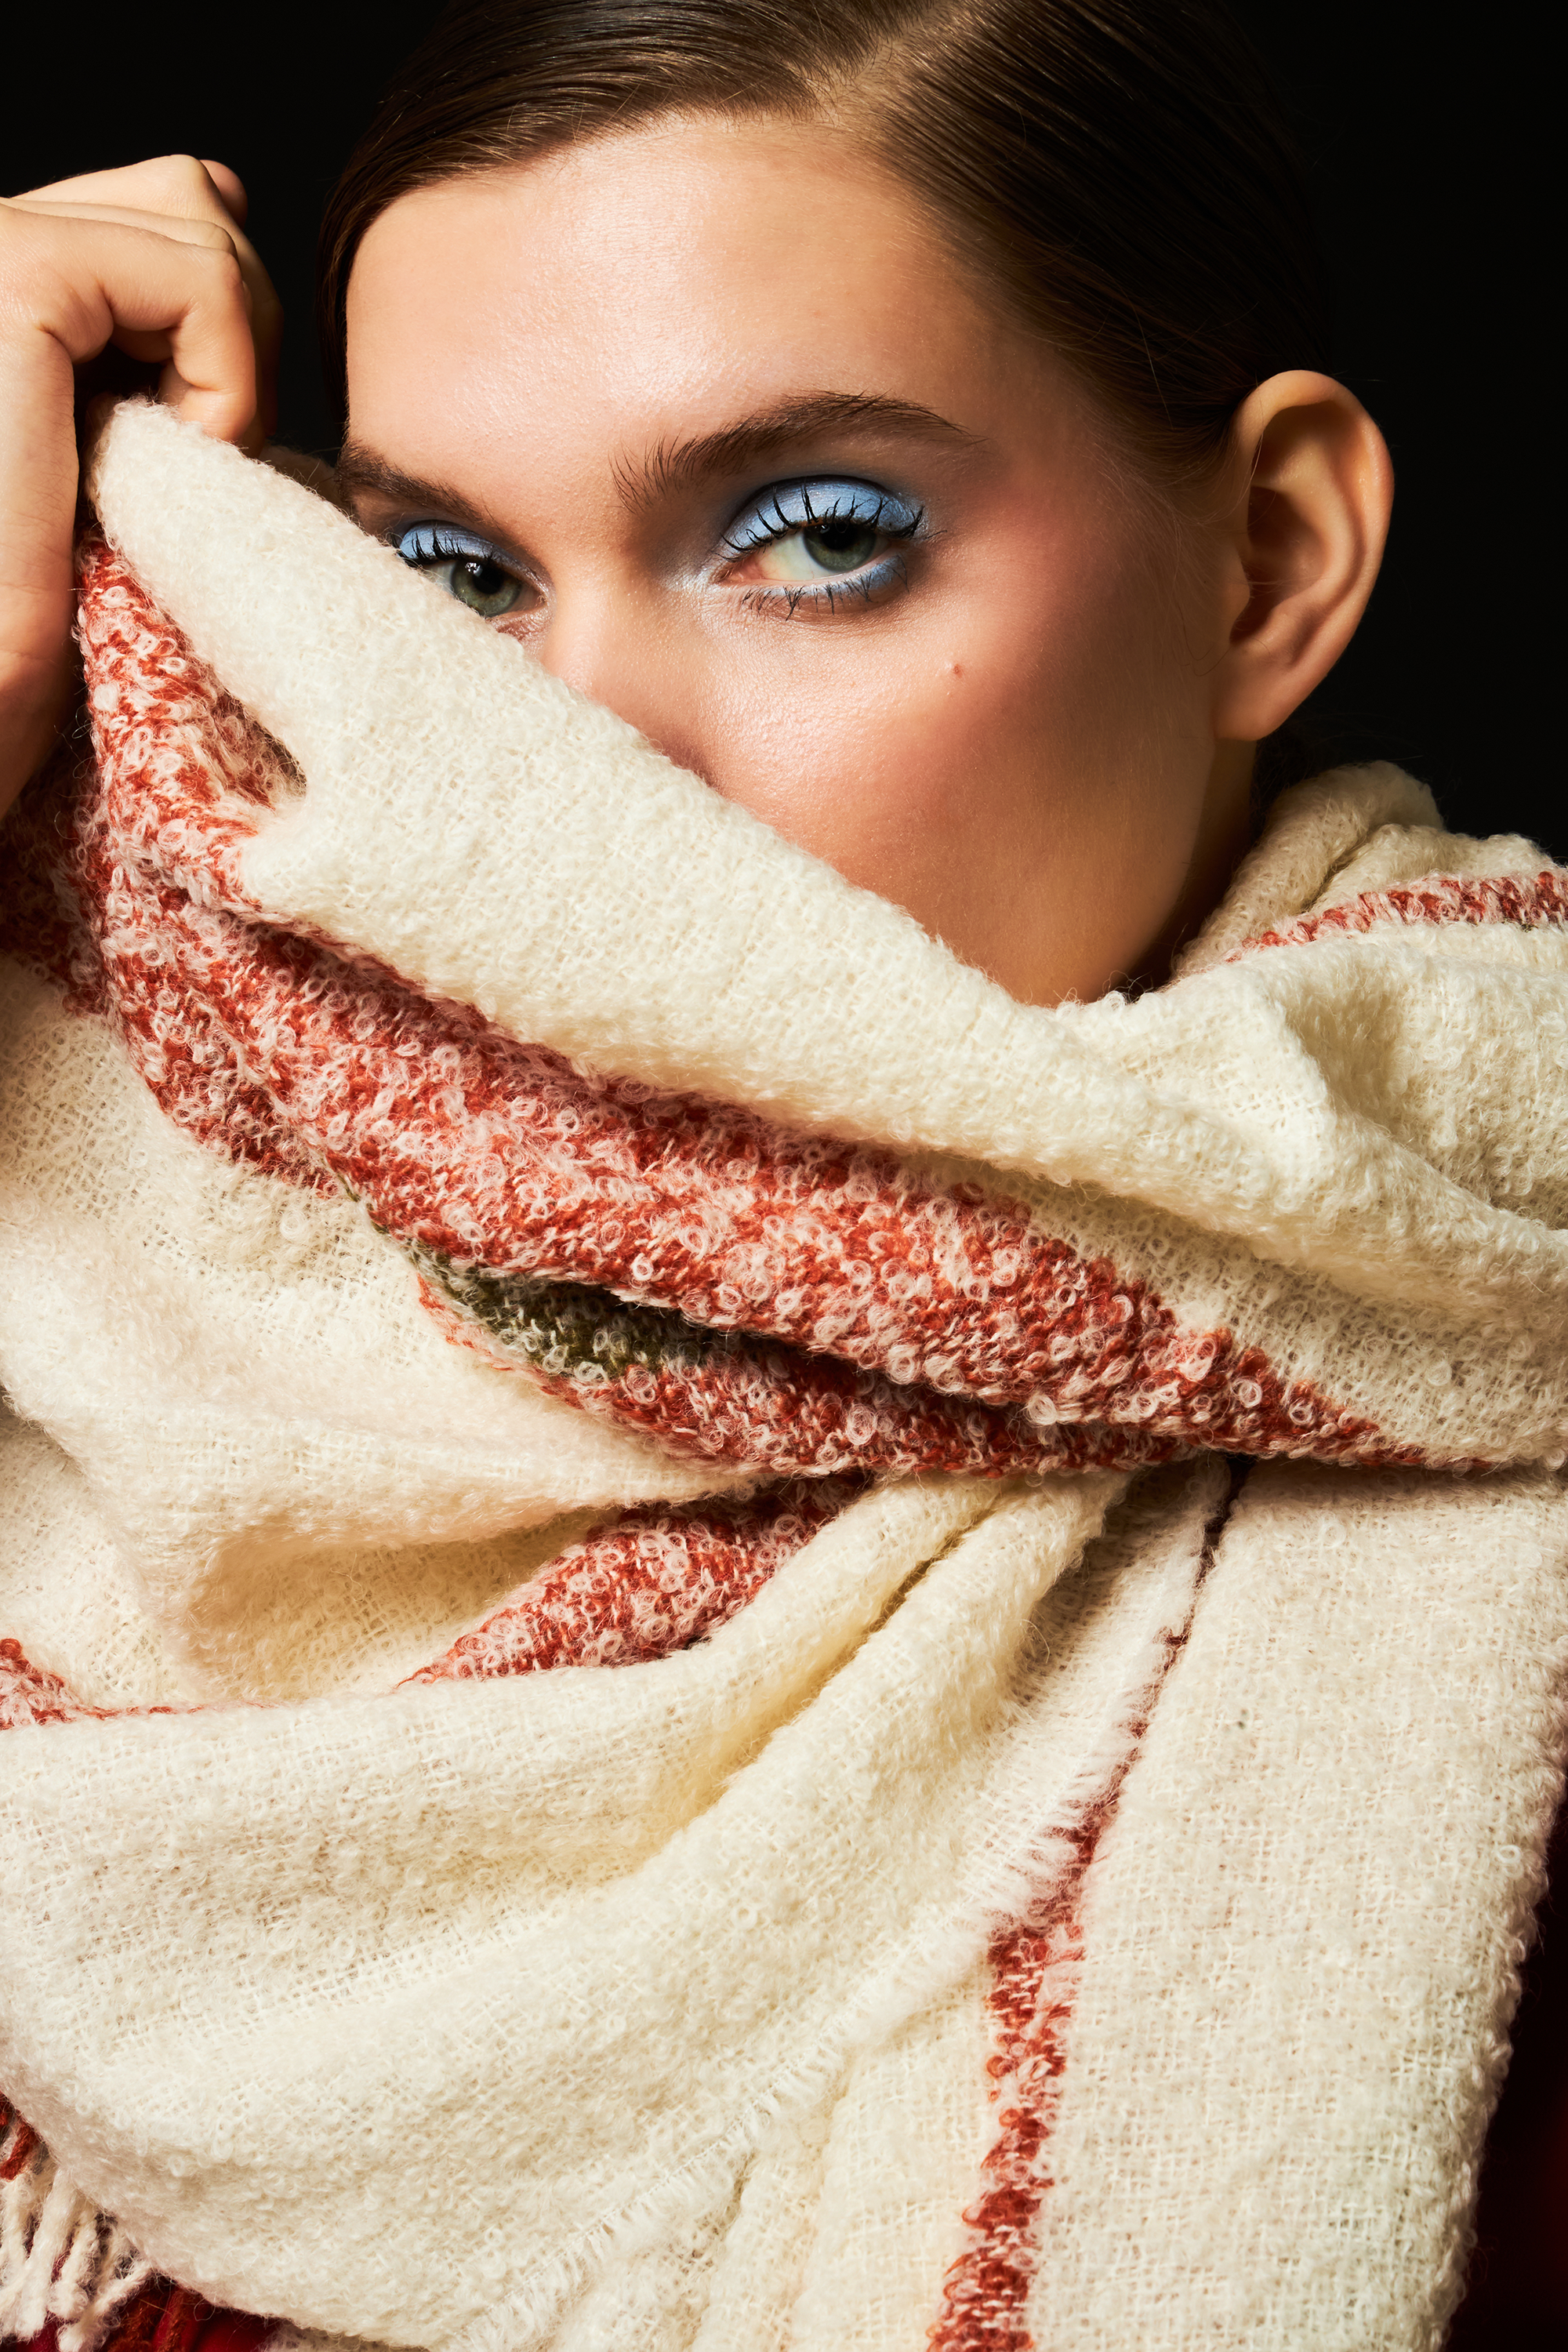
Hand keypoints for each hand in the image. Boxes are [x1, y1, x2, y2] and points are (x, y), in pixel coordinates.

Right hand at [0, 155, 280, 819]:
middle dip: (233, 337)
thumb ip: (152, 323)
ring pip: (202, 223)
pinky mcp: (12, 276)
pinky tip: (175, 467)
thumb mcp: (114, 446)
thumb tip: (226, 187)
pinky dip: (226, 382)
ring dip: (228, 361)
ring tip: (169, 469)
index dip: (220, 331)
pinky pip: (201, 279)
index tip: (192, 454)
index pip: (161, 207)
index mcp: (1, 281)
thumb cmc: (29, 623)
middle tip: (190, 467)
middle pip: (187, 199)